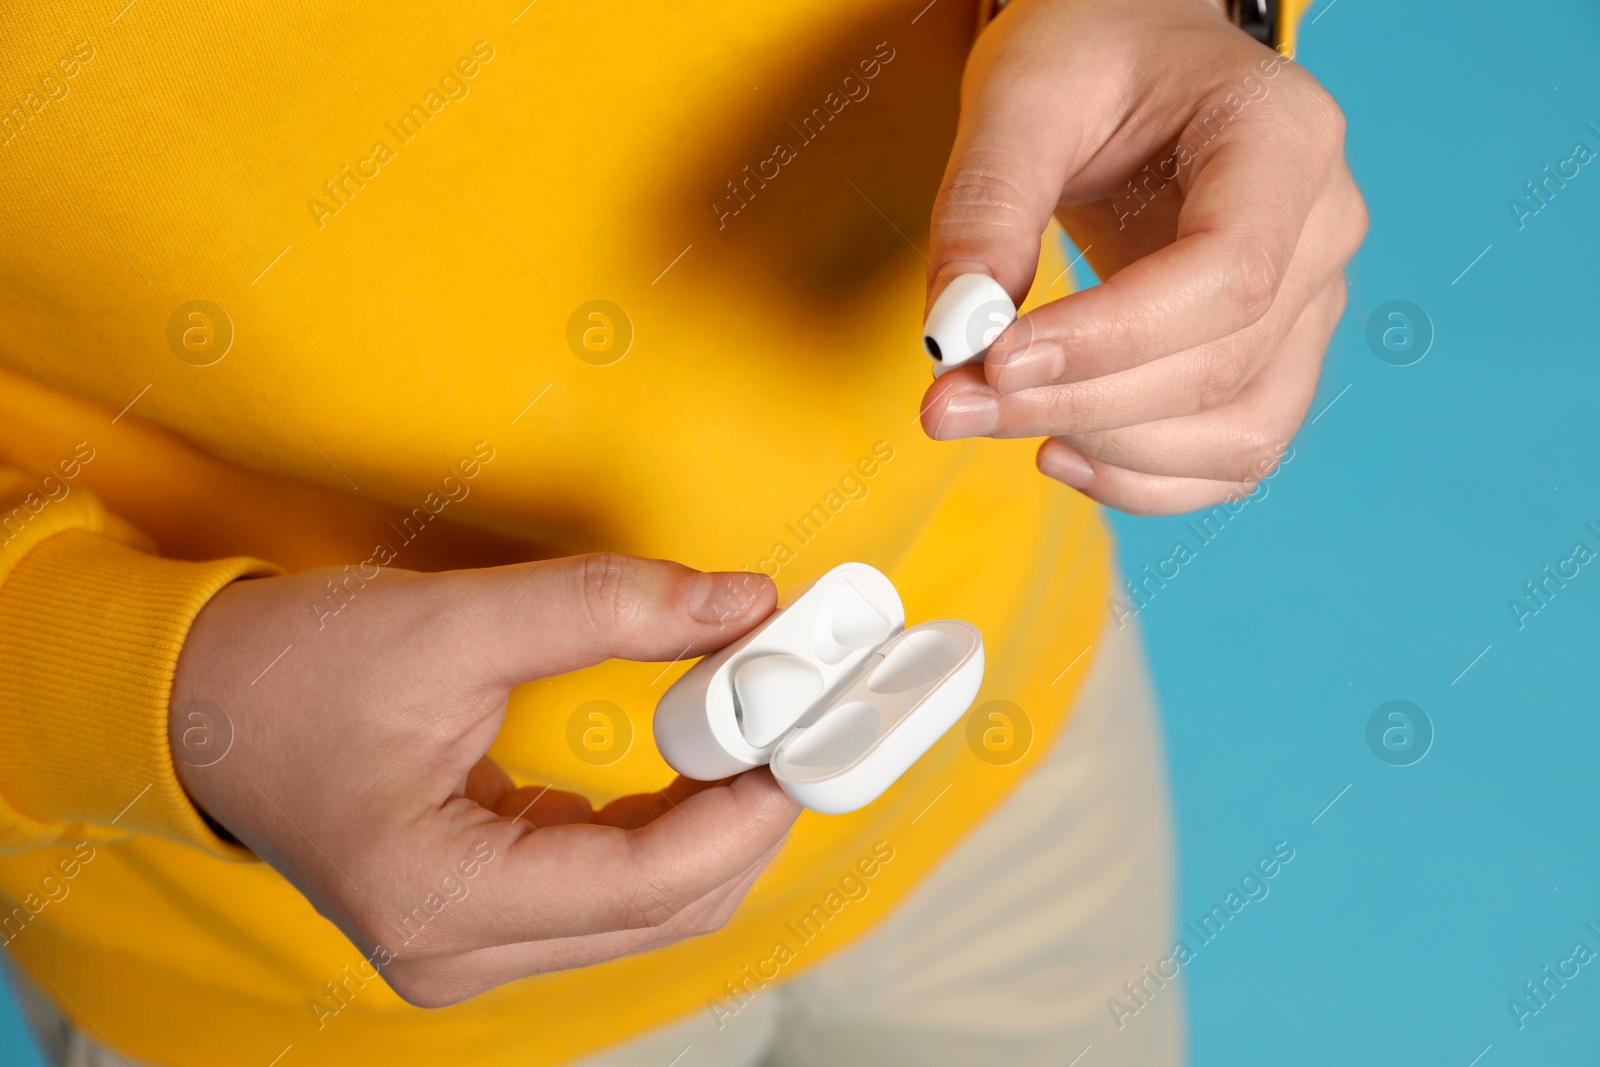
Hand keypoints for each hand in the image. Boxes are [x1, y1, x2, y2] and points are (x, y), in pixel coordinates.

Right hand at [169, 554, 798, 1006]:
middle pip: (663, 912)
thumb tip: (743, 604)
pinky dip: (666, 832)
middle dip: (744, 818)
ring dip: (713, 825)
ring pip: (646, 911)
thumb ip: (607, 609)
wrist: (195, 704)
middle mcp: (457, 953)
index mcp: (440, 901)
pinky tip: (693, 764)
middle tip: (792, 721)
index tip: (805, 732)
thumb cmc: (290, 670)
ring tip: (749, 729)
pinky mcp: (477, 921)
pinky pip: (609, 896)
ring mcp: (467, 948)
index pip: (646, 882)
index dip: (746, 808)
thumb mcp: (453, 623)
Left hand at [919, 0, 1365, 513]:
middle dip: (1075, 403)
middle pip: (1220, 365)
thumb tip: (955, 333)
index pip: (1226, 275)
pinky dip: (1146, 479)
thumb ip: (987, 205)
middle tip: (949, 405)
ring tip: (1000, 420)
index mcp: (1285, 137)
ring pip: (1241, 432)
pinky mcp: (1276, 355)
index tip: (995, 361)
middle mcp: (1324, 226)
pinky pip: (1233, 454)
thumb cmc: (1092, 51)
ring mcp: (1312, 300)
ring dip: (1113, 455)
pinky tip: (1058, 450)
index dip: (1109, 339)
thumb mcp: (1023, 92)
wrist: (1136, 52)